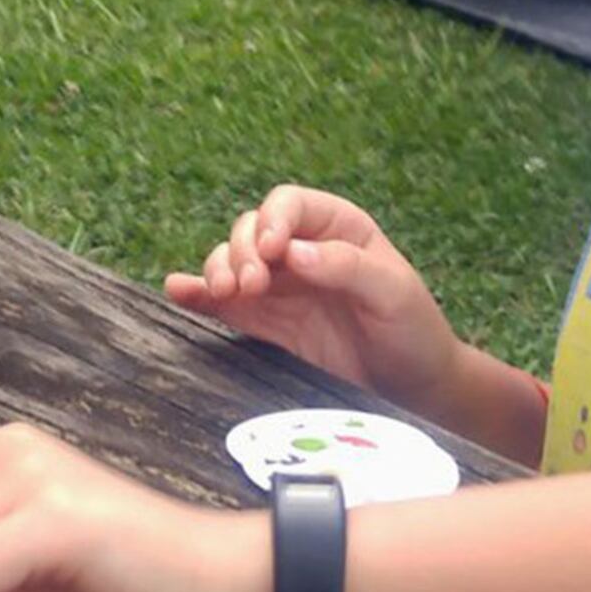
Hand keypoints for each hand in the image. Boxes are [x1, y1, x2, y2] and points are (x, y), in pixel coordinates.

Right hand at [164, 185, 462, 412]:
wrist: (413, 387)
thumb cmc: (412, 328)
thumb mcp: (392, 292)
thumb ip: (345, 266)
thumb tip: (293, 253)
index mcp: (335, 227)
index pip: (288, 205)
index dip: (272, 220)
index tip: (271, 250)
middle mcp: (300, 249)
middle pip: (250, 230)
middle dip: (241, 251)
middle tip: (251, 285)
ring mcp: (278, 286)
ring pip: (230, 261)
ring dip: (218, 270)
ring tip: (224, 293)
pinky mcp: (264, 322)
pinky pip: (223, 304)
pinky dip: (197, 295)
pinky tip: (177, 292)